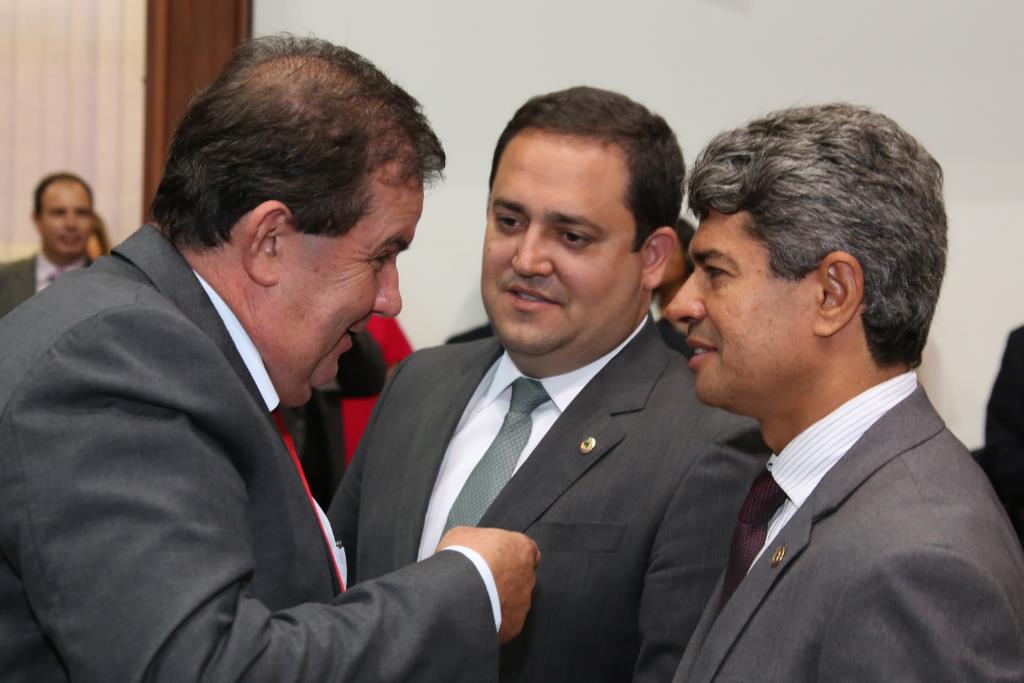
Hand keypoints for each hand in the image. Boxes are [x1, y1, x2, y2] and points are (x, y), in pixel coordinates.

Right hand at [437, 526, 539, 643]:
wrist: (457, 591)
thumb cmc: (463, 559)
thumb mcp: (463, 534)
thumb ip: (476, 540)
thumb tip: (470, 545)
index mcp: (522, 548)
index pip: (526, 550)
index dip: (510, 555)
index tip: (496, 558)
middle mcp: (528, 576)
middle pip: (520, 577)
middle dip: (503, 579)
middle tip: (481, 580)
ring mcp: (523, 603)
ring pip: (513, 602)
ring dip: (498, 601)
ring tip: (473, 600)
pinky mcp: (513, 626)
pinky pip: (505, 623)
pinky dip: (493, 621)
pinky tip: (474, 616)